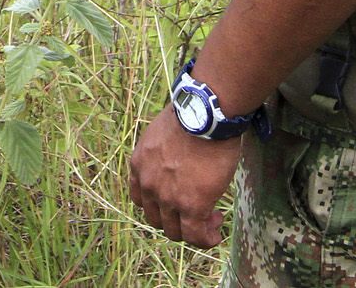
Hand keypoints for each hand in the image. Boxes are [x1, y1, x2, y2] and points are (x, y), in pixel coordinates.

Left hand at [126, 106, 245, 248]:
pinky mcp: (191, 205)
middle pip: (156, 219)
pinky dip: (205, 239)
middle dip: (176, 219)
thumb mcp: (162, 134)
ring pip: (175, 231)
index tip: (176, 200)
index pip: (141, 198)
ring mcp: (168, 198)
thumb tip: (177, 156)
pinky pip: (196, 235)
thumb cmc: (191, 116)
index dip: (159, 204)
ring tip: (212, 218)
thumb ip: (162, 152)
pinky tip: (215, 235)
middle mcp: (149, 185)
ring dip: (192, 230)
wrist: (204, 115)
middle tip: (197, 210)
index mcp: (139, 165)